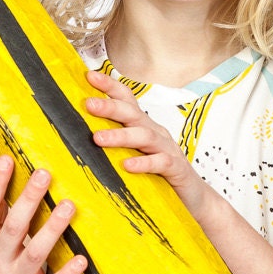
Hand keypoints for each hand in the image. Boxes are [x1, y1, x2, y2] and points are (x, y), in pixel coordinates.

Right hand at [0, 157, 86, 273]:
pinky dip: (67, 272)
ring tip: (69, 206)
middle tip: (44, 173)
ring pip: (36, 252)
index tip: (6, 159)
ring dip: (53, 229)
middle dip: (28, 199)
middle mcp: (0, 260)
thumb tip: (4, 182)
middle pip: (14, 226)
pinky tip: (82, 259)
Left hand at [85, 70, 215, 218]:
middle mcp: (155, 133)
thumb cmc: (158, 176)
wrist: (194, 198)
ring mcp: (167, 149)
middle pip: (133, 113)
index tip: (89, 76)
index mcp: (143, 126)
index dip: (110, 86)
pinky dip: (143, 163)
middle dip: (110, 106)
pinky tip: (127, 165)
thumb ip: (114, 144)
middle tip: (88, 104)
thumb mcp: (134, 155)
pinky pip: (160, 162)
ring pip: (144, 136)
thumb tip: (79, 137)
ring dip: (121, 135)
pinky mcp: (176, 169)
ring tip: (98, 138)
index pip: (127, 100)